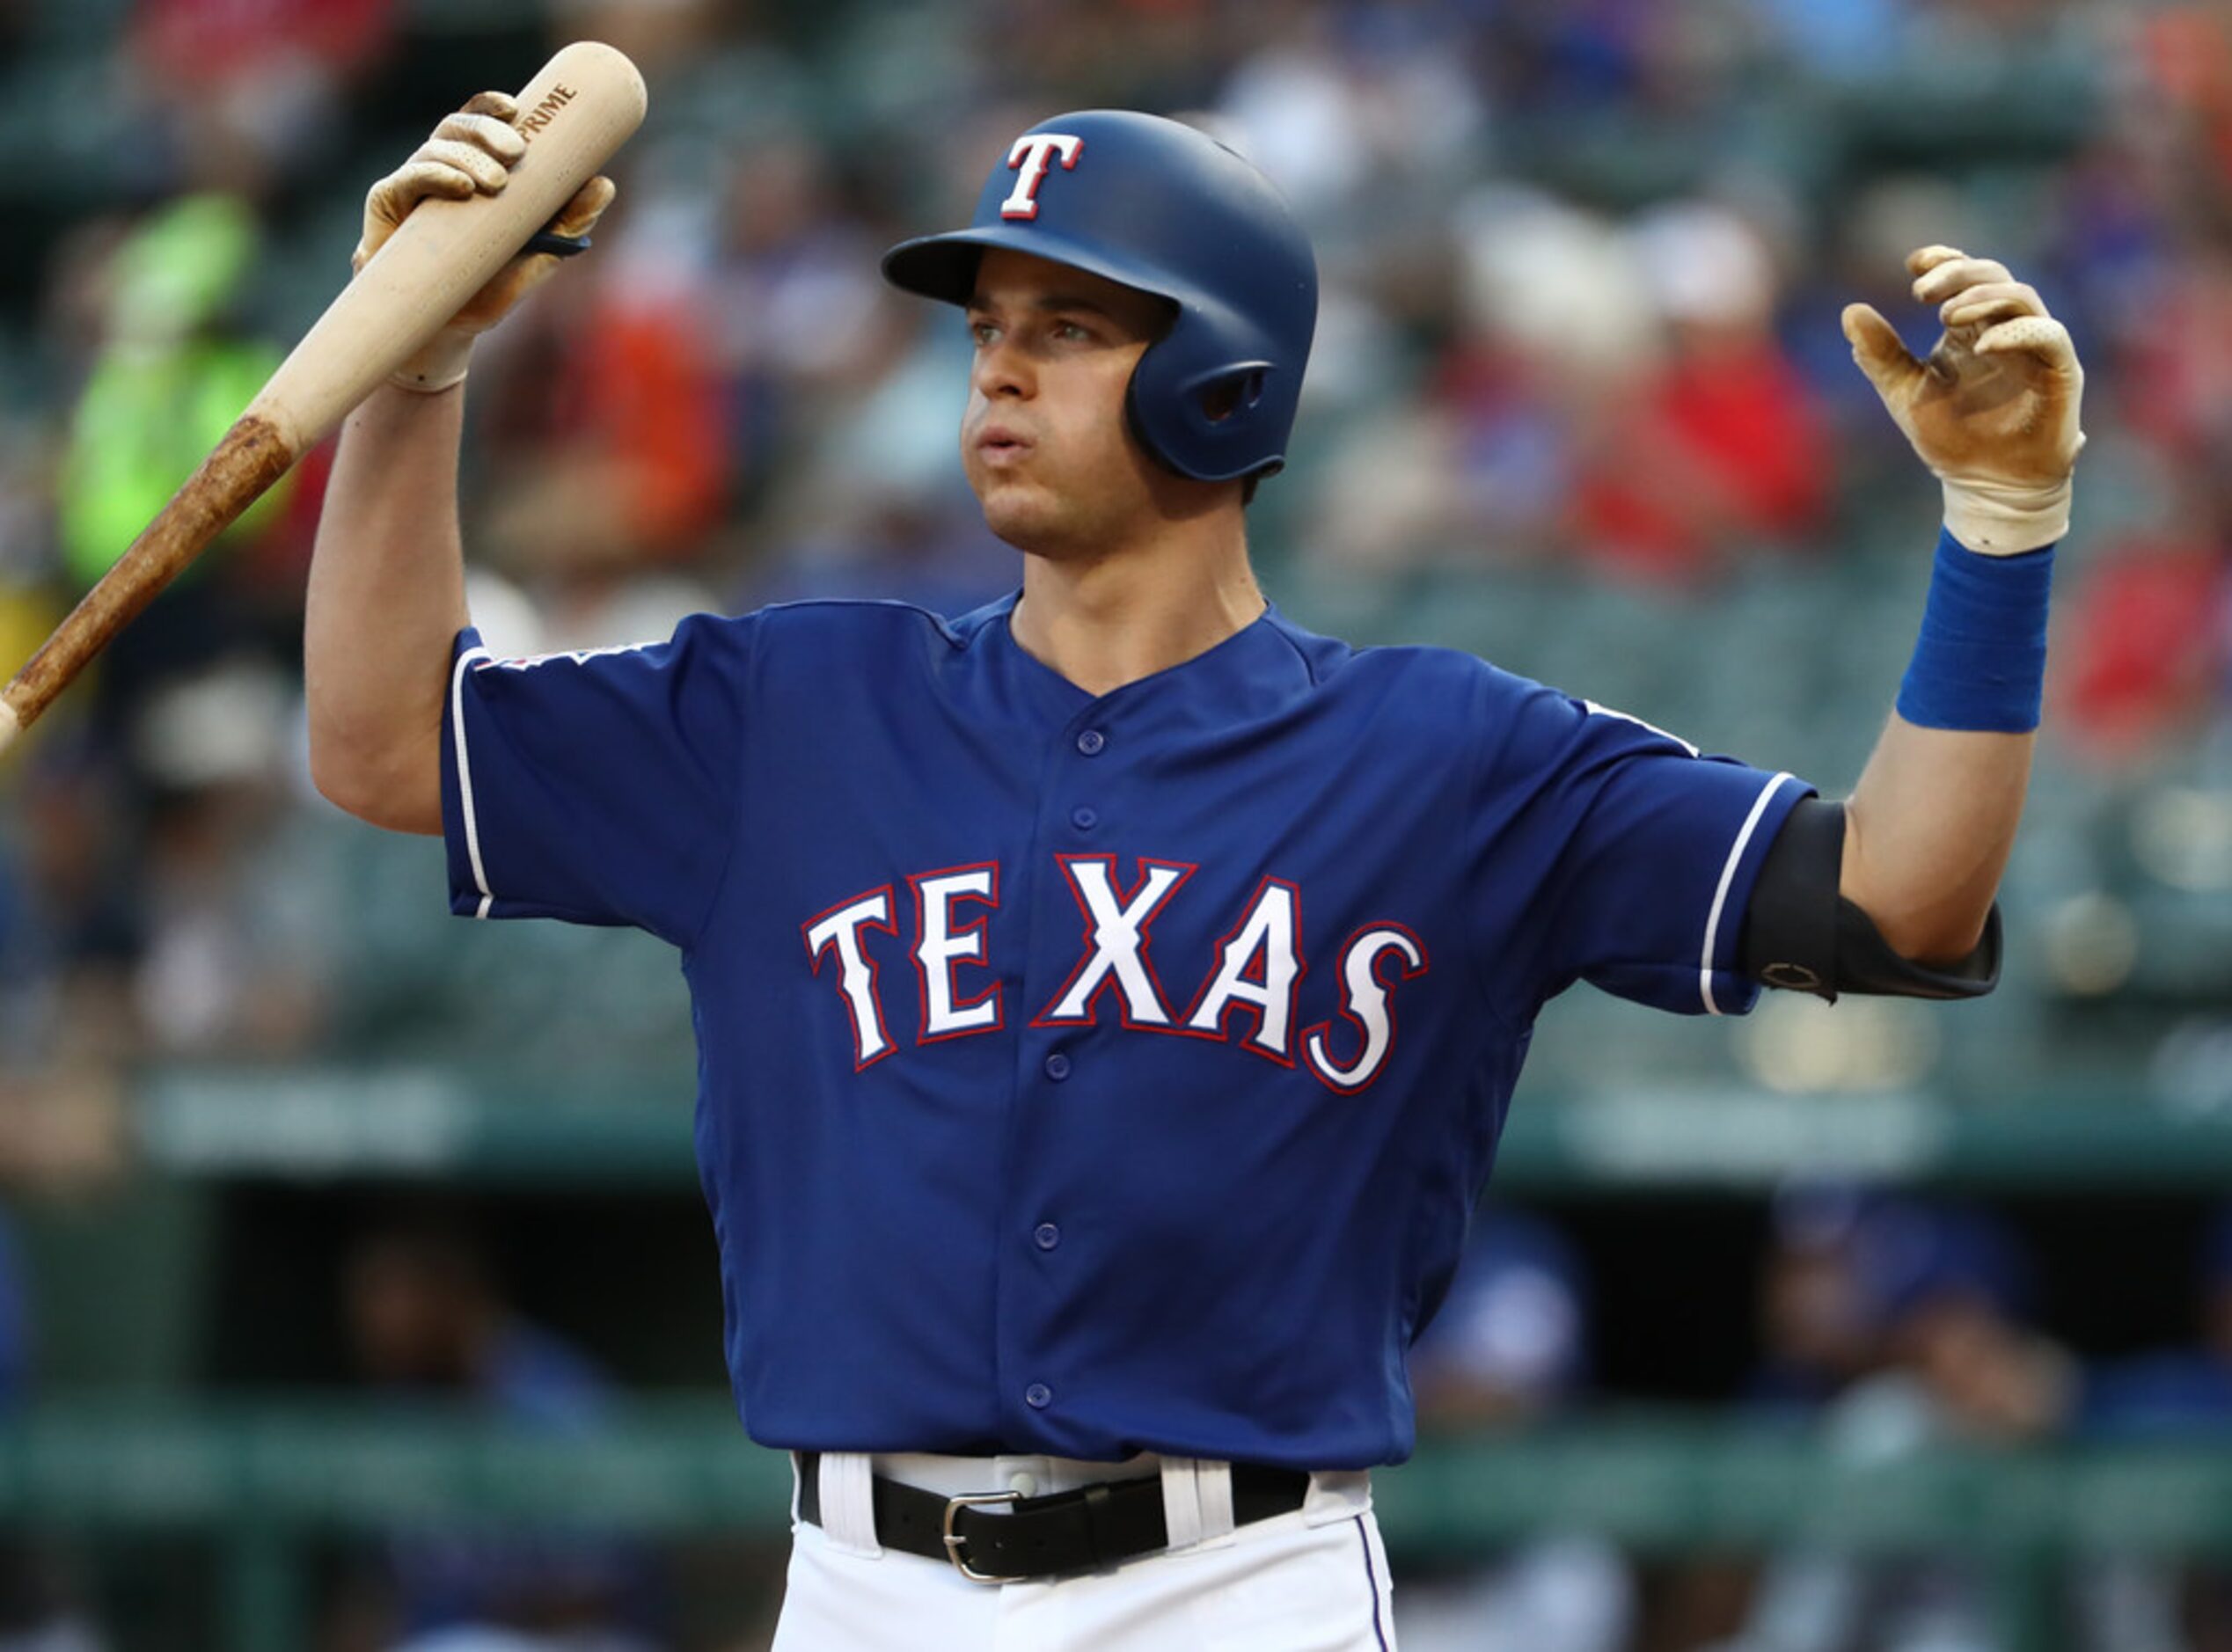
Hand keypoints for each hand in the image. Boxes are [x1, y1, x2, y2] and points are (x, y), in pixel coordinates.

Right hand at [354, 91, 617, 391]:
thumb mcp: (537, 255)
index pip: (478, 122)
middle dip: (486, 131)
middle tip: (515, 151)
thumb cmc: (489, 286)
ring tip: (495, 183)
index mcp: (472, 169)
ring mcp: (412, 185)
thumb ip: (569, 221)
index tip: (517, 107)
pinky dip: (434, 176)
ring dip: (467, 158)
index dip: (492, 107)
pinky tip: (460, 187)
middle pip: (456, 127)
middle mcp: (439, 169)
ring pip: (435, 149)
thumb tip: (604, 183)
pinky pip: (407, 179)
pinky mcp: (387, 205)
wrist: (443, 329)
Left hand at [1844, 246, 2084, 553]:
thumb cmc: (1951, 438)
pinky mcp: (2060, 371)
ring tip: (1946, 314)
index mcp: (1971, 328)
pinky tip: (1981, 345)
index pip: (1965, 276)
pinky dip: (2016, 333)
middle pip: (1992, 277)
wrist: (1985, 486)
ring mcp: (2036, 347)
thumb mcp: (1905, 394)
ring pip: (2022, 298)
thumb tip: (1849, 311)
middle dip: (1957, 275)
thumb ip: (1880, 356)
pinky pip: (2048, 336)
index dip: (1944, 260)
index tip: (1913, 264)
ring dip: (1983, 298)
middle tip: (1921, 291)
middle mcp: (2006, 329)